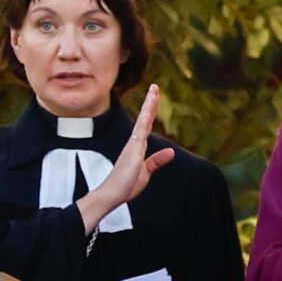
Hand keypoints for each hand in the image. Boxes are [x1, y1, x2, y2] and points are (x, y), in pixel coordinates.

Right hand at [78, 84, 173, 231]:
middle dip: (151, 103)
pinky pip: (140, 133)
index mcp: (137, 146)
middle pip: (145, 118)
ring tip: (155, 91)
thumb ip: (156, 161)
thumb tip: (170, 152)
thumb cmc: (126, 184)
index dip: (151, 111)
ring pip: (143, 121)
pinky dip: (145, 122)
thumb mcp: (146, 171)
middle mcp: (134, 143)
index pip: (146, 125)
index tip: (155, 97)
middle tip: (155, 87)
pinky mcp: (132, 152)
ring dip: (149, 106)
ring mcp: (133, 146)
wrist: (111, 194)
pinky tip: (149, 113)